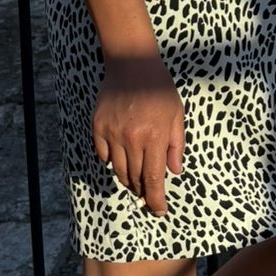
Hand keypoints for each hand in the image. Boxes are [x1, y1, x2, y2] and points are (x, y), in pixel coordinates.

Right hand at [92, 58, 185, 216]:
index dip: (156, 198)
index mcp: (154, 136)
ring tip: (135, 180)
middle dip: (142, 190)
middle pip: (134, 177)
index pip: (153, 178)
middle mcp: (132, 138)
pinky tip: (119, 159)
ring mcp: (112, 133)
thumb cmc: (159, 88)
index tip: (159, 211)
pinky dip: (111, 162)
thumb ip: (176, 145)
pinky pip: (103, 155)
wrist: (132, 64)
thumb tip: (174, 172)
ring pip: (118, 170)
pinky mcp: (98, 127)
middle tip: (148, 194)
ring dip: (127, 179)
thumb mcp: (177, 115)